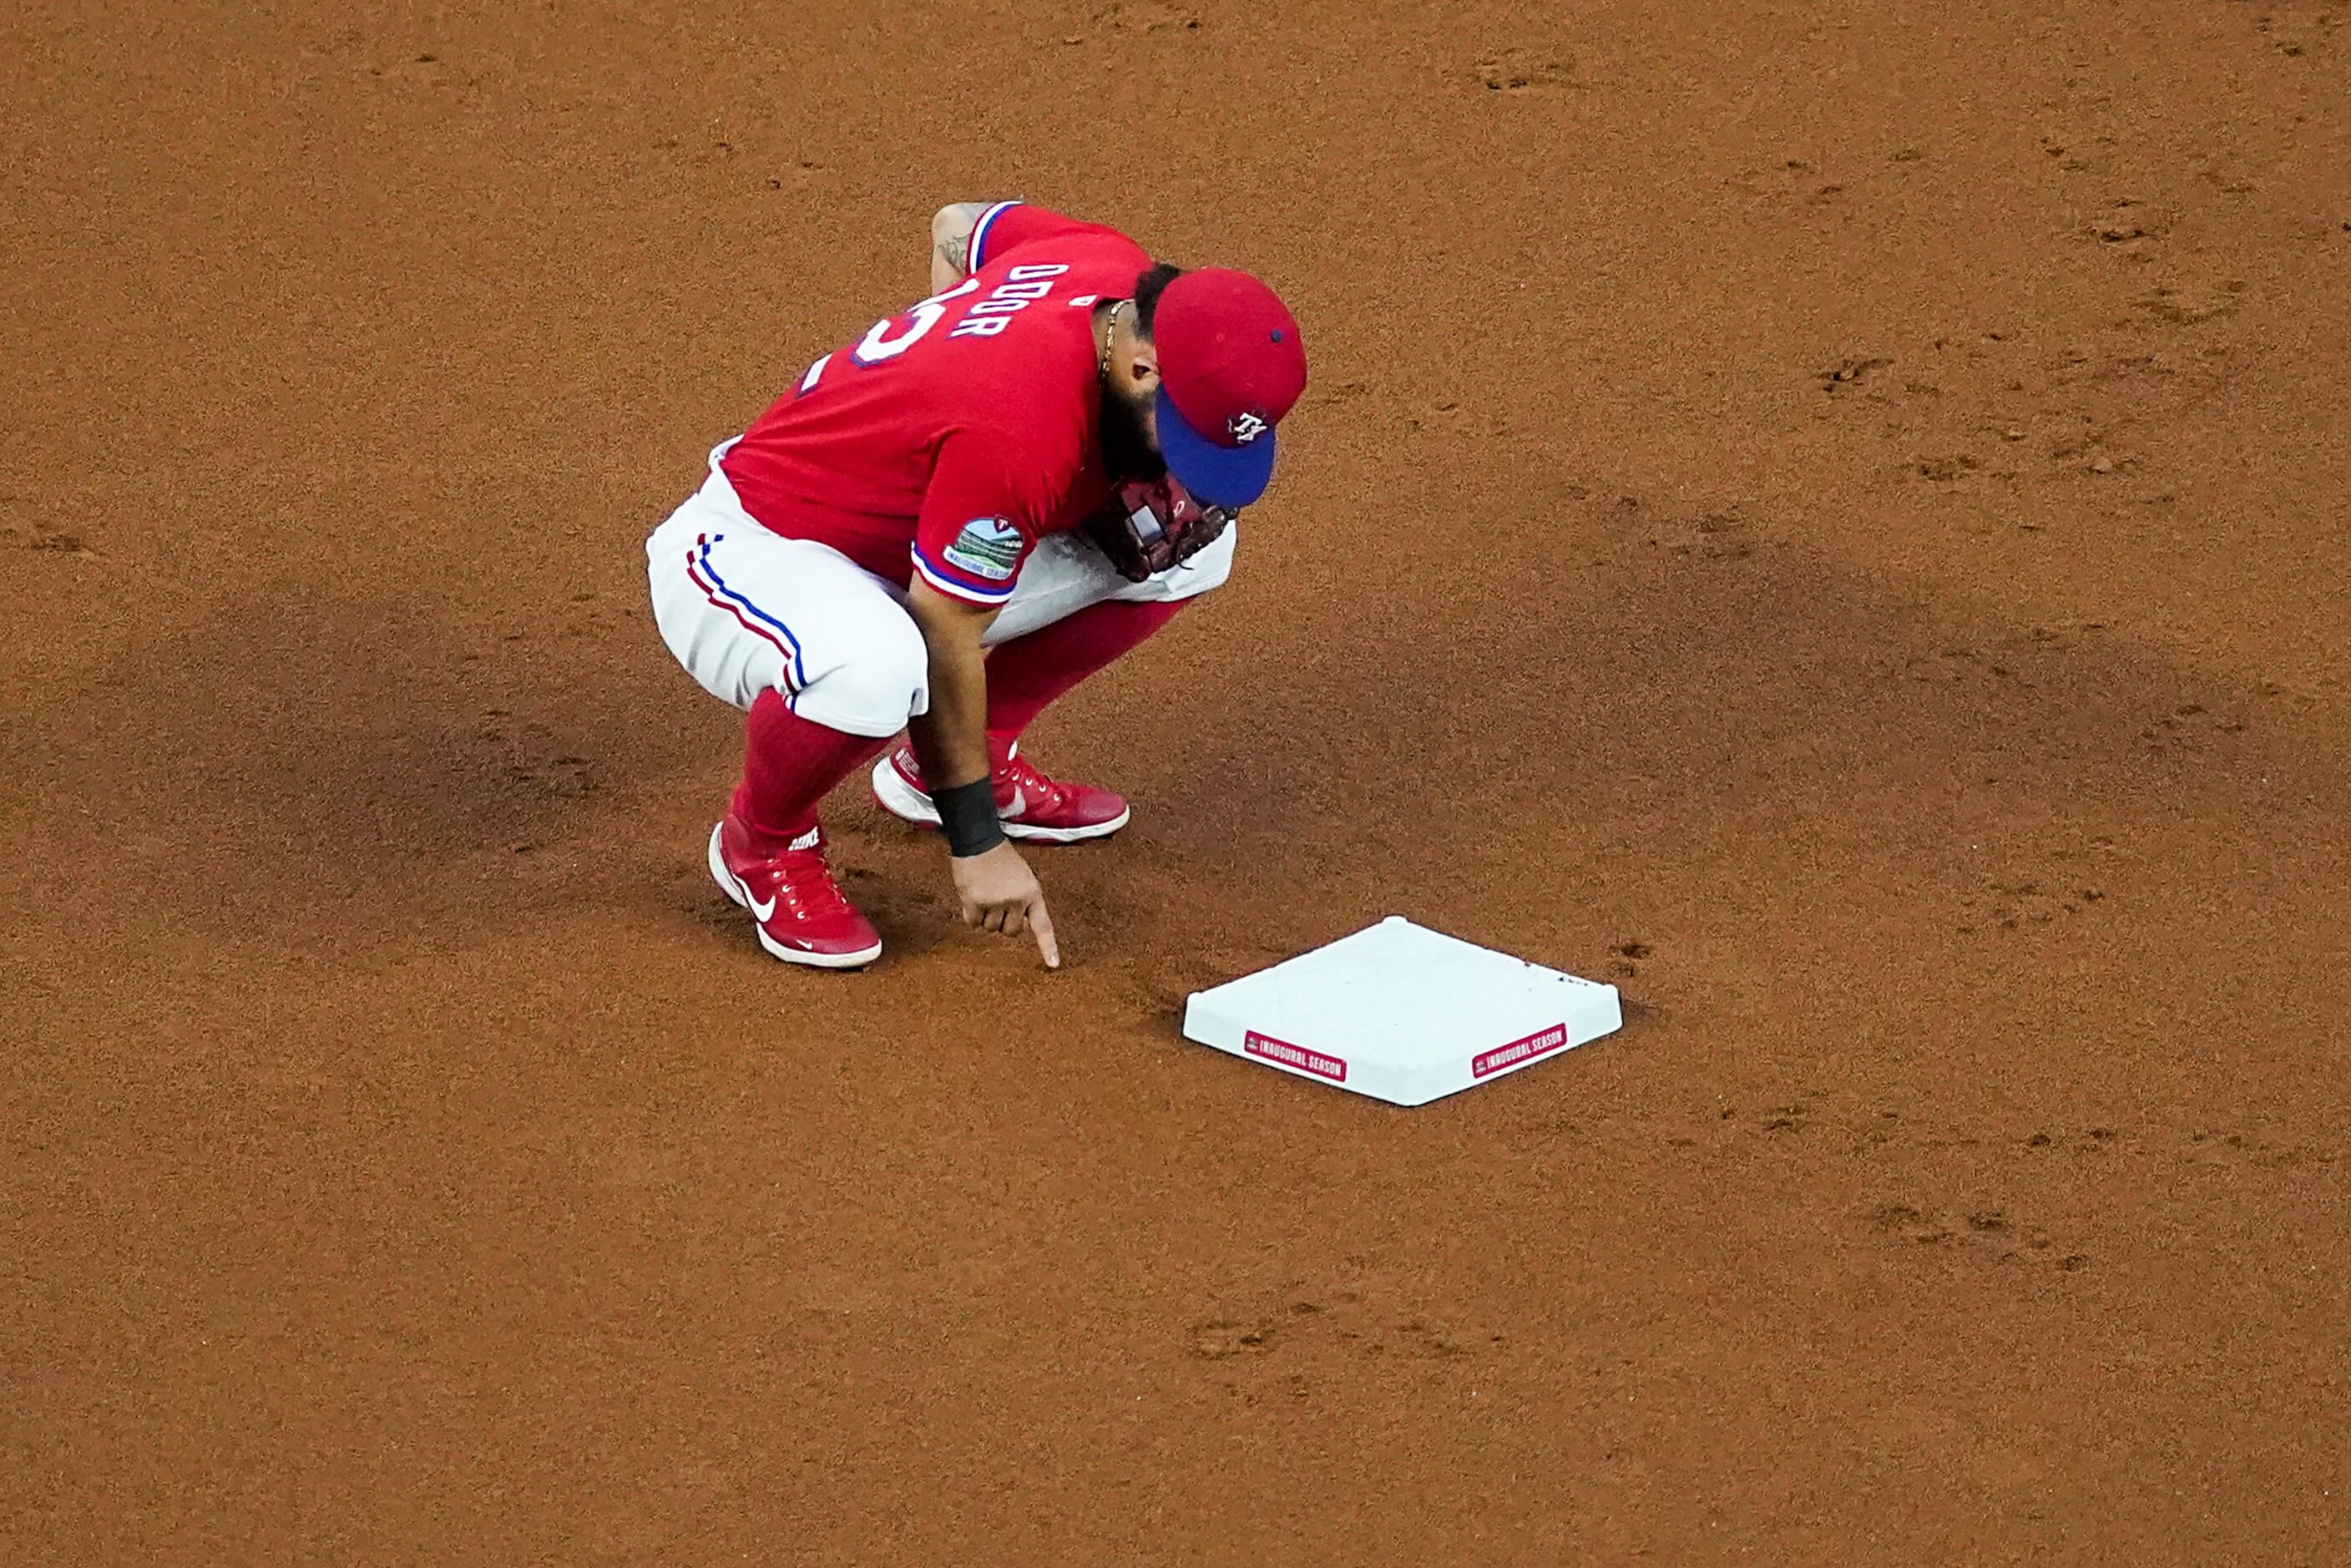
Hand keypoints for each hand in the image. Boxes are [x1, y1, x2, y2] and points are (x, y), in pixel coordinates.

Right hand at [949, 841, 1060, 968]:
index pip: (1043, 926)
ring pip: (990, 928)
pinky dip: (970, 914)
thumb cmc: (1001, 859)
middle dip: (1003, 923)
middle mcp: (1017, 900)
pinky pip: (973, 923)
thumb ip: (1026, 901)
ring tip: (985, 893)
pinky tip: (971, 896)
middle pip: (1011, 932)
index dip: (1048, 947)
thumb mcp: (1024, 877)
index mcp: (1033, 893)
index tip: (1053, 965)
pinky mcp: (975, 902)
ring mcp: (996, 902)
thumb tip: (1023, 926)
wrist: (979, 841)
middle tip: (997, 903)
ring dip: (985, 917)